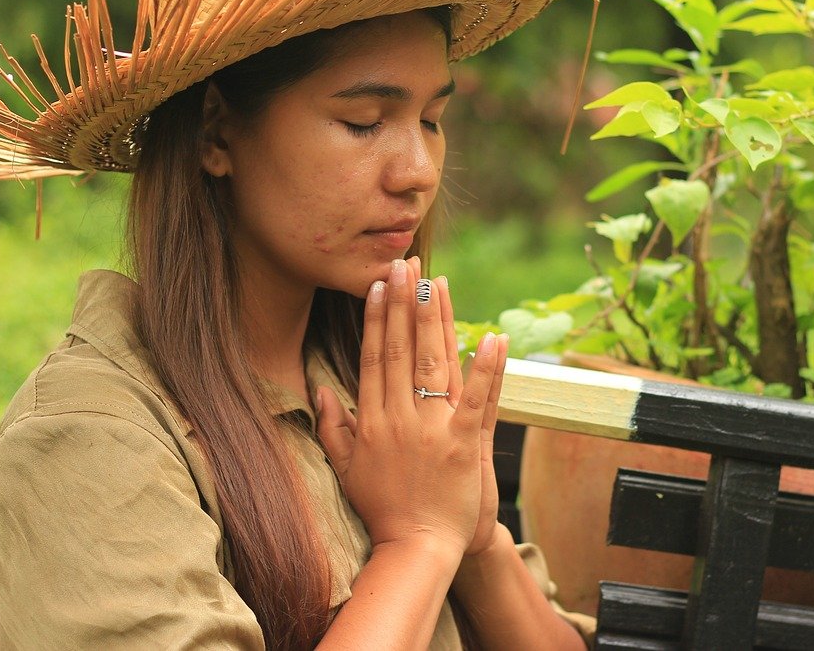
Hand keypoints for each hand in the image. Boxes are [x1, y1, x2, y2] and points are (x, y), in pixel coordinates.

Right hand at [315, 257, 505, 558]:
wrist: (415, 550)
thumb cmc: (383, 509)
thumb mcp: (346, 468)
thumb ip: (332, 426)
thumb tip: (320, 388)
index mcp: (372, 420)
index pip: (374, 357)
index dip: (376, 318)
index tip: (377, 284)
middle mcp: (399, 418)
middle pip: (400, 350)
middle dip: (403, 303)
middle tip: (405, 264)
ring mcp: (431, 429)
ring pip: (432, 362)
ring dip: (435, 319)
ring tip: (436, 281)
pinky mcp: (463, 444)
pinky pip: (477, 397)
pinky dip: (486, 367)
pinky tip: (494, 335)